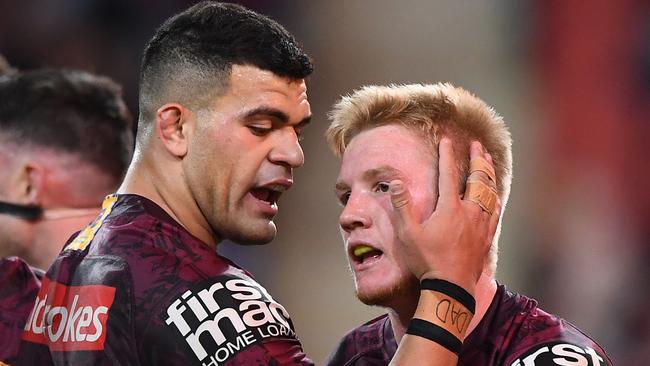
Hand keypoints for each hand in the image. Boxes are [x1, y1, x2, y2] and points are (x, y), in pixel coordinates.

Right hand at [389, 138, 500, 292]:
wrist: (451, 288)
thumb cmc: (427, 262)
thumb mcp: (408, 234)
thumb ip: (402, 206)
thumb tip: (397, 182)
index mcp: (449, 208)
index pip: (448, 174)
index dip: (447, 155)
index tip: (447, 140)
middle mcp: (468, 212)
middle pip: (477, 179)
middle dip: (477, 159)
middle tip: (477, 145)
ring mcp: (480, 224)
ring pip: (489, 192)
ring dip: (488, 174)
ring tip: (488, 162)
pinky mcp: (486, 237)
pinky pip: (495, 210)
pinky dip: (494, 197)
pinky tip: (495, 195)